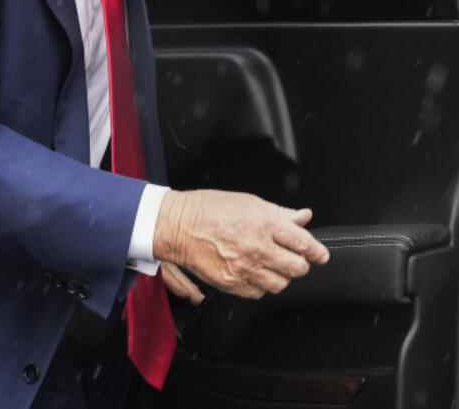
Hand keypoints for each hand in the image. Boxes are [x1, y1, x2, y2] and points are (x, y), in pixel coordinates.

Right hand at [153, 189, 329, 299]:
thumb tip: (303, 217)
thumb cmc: (207, 209)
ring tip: (270, 266)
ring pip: (281, 284)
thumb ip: (279, 213)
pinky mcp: (231, 283)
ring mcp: (244, 268)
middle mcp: (257, 247)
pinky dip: (260, 286)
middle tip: (292, 259)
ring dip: (280, 276)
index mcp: (263, 223)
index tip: (320, 254)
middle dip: (299, 263)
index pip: (303, 243)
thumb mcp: (248, 202)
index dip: (316, 250)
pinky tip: (253, 273)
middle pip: (297, 268)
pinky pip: (259, 293)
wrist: (175, 225)